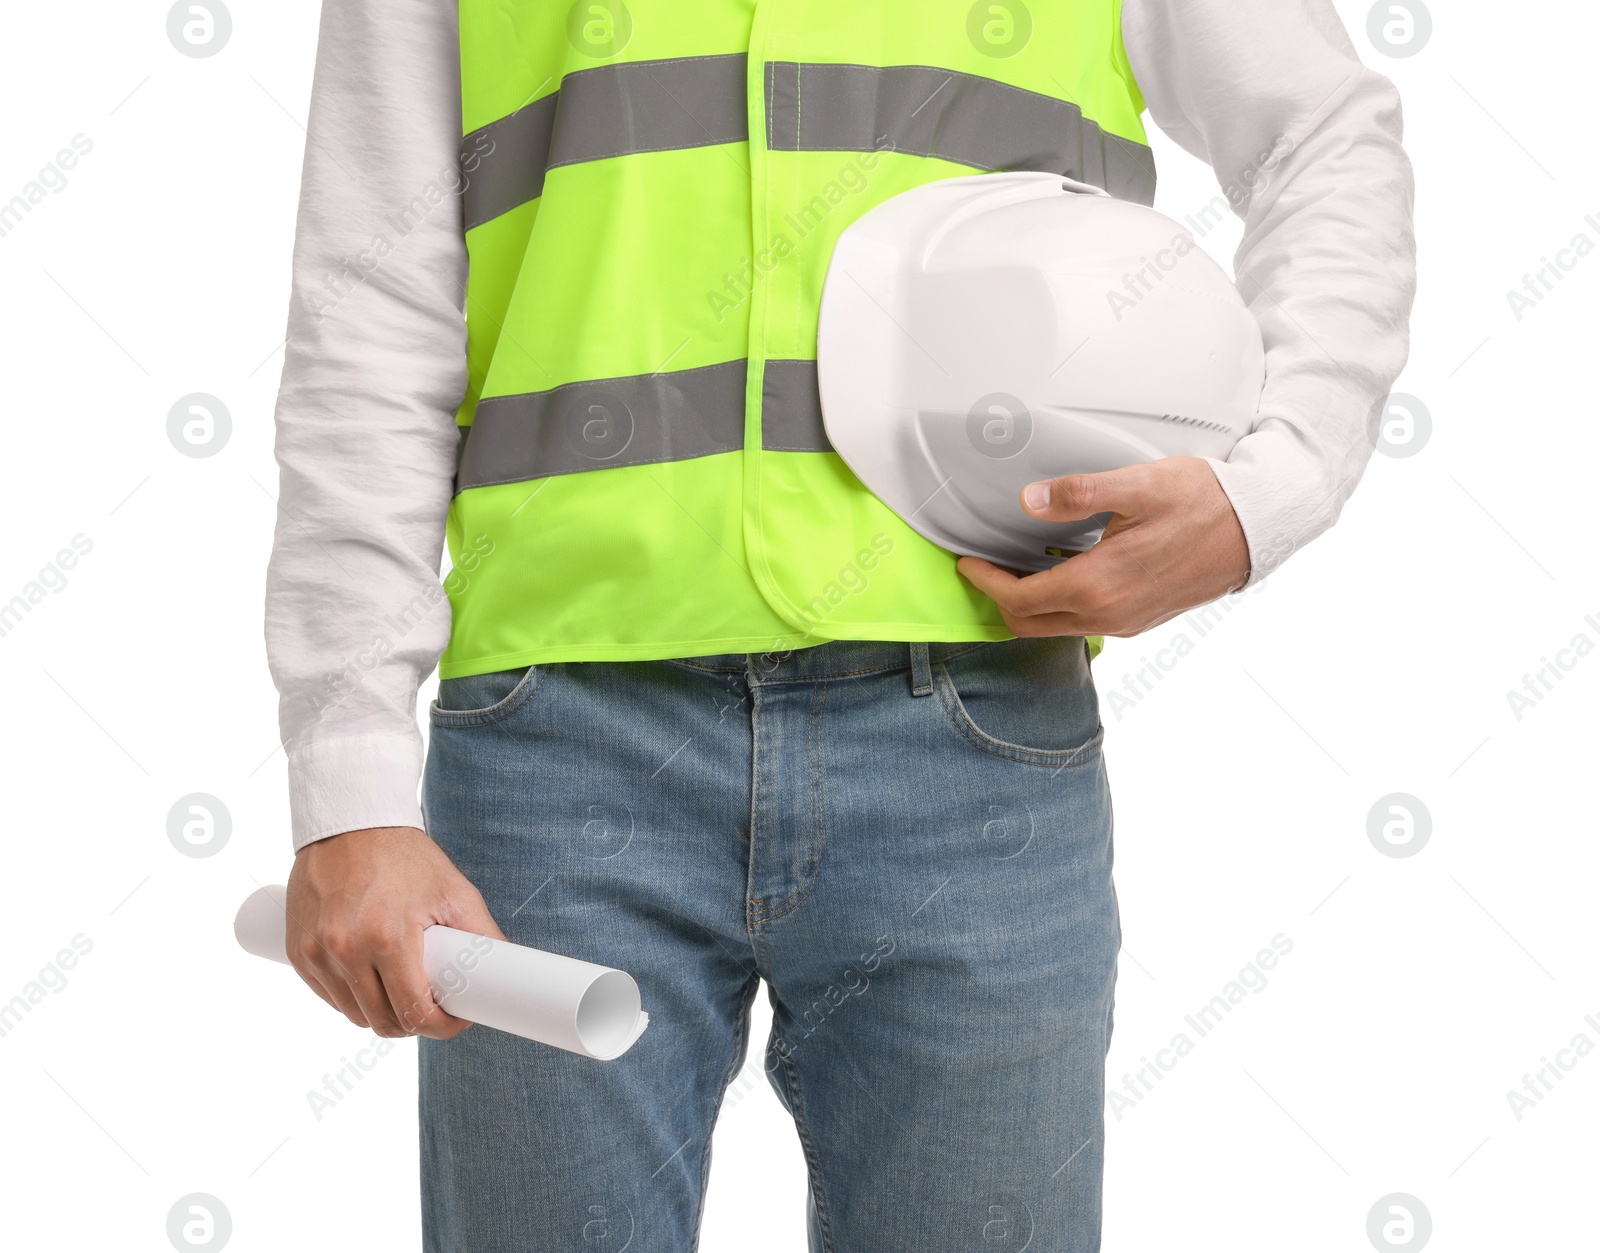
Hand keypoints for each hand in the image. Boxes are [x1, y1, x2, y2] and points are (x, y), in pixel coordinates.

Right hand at [284, 825, 505, 1039]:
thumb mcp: (454, 891)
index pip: (414, 1012)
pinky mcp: (298, 951)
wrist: (351, 823)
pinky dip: (351, 998)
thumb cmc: (405, 856)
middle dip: (414, 1024)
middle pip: (383, 1022)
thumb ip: (481, 936)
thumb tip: (504, 976)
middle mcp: (346, 949)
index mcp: (388, 937)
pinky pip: (328, 997)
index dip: (441, 1027)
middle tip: (433, 1007)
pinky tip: (371, 982)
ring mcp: (316, 952)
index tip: (456, 1020)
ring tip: (403, 993)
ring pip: (353, 1015)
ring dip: (381, 1014)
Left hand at [956, 457, 1250, 638]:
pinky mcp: (1140, 621)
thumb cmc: (1203, 501)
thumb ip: (1078, 494)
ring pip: (1056, 628)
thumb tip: (1030, 500)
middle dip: (999, 598)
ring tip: (1017, 567)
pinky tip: (1060, 573)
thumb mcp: (1137, 485)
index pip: (1018, 600)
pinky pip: (1084, 624)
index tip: (967, 560)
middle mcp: (1108, 614)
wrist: (1258, 528)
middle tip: (984, 565)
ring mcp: (1126, 622)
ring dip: (1028, 605)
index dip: (985, 581)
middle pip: (1029, 624)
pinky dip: (1058, 607)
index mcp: (1098, 585)